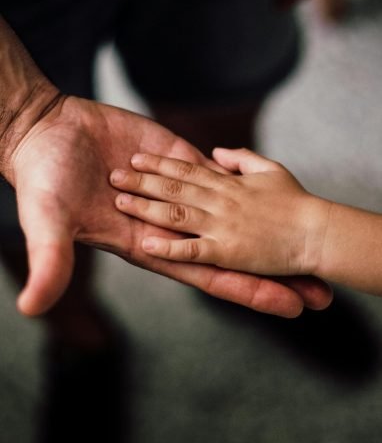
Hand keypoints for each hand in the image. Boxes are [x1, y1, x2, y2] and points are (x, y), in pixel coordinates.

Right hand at [9, 98, 331, 317]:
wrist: (46, 132)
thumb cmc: (43, 180)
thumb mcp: (47, 222)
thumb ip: (50, 261)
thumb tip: (35, 309)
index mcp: (148, 244)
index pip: (208, 275)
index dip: (248, 291)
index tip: (288, 306)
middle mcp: (169, 223)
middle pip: (232, 252)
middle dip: (272, 272)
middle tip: (318, 293)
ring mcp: (177, 190)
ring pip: (232, 213)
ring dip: (269, 228)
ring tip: (309, 243)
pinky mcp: (177, 158)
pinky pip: (218, 173)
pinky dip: (245, 182)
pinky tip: (276, 193)